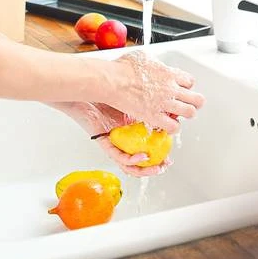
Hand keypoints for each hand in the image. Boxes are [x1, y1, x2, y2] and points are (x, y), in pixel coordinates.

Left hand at [51, 101, 169, 176]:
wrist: (86, 90)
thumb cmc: (106, 92)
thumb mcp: (132, 100)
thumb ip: (147, 105)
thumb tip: (167, 105)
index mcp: (128, 131)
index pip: (145, 146)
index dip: (159, 151)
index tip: (171, 150)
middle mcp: (121, 140)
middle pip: (138, 160)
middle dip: (154, 165)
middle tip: (166, 164)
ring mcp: (113, 143)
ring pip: (129, 165)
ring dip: (145, 169)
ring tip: (157, 166)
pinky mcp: (104, 142)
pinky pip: (118, 156)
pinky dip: (131, 159)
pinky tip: (142, 156)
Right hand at [108, 51, 204, 133]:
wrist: (113, 81)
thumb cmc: (123, 68)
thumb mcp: (143, 56)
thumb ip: (153, 62)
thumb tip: (153, 63)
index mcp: (168, 73)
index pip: (190, 81)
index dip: (187, 86)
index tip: (182, 88)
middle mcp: (170, 88)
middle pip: (196, 98)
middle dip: (195, 102)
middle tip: (190, 104)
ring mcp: (164, 103)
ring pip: (190, 113)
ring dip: (186, 115)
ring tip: (179, 115)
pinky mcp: (154, 116)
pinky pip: (173, 126)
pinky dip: (172, 127)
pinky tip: (167, 125)